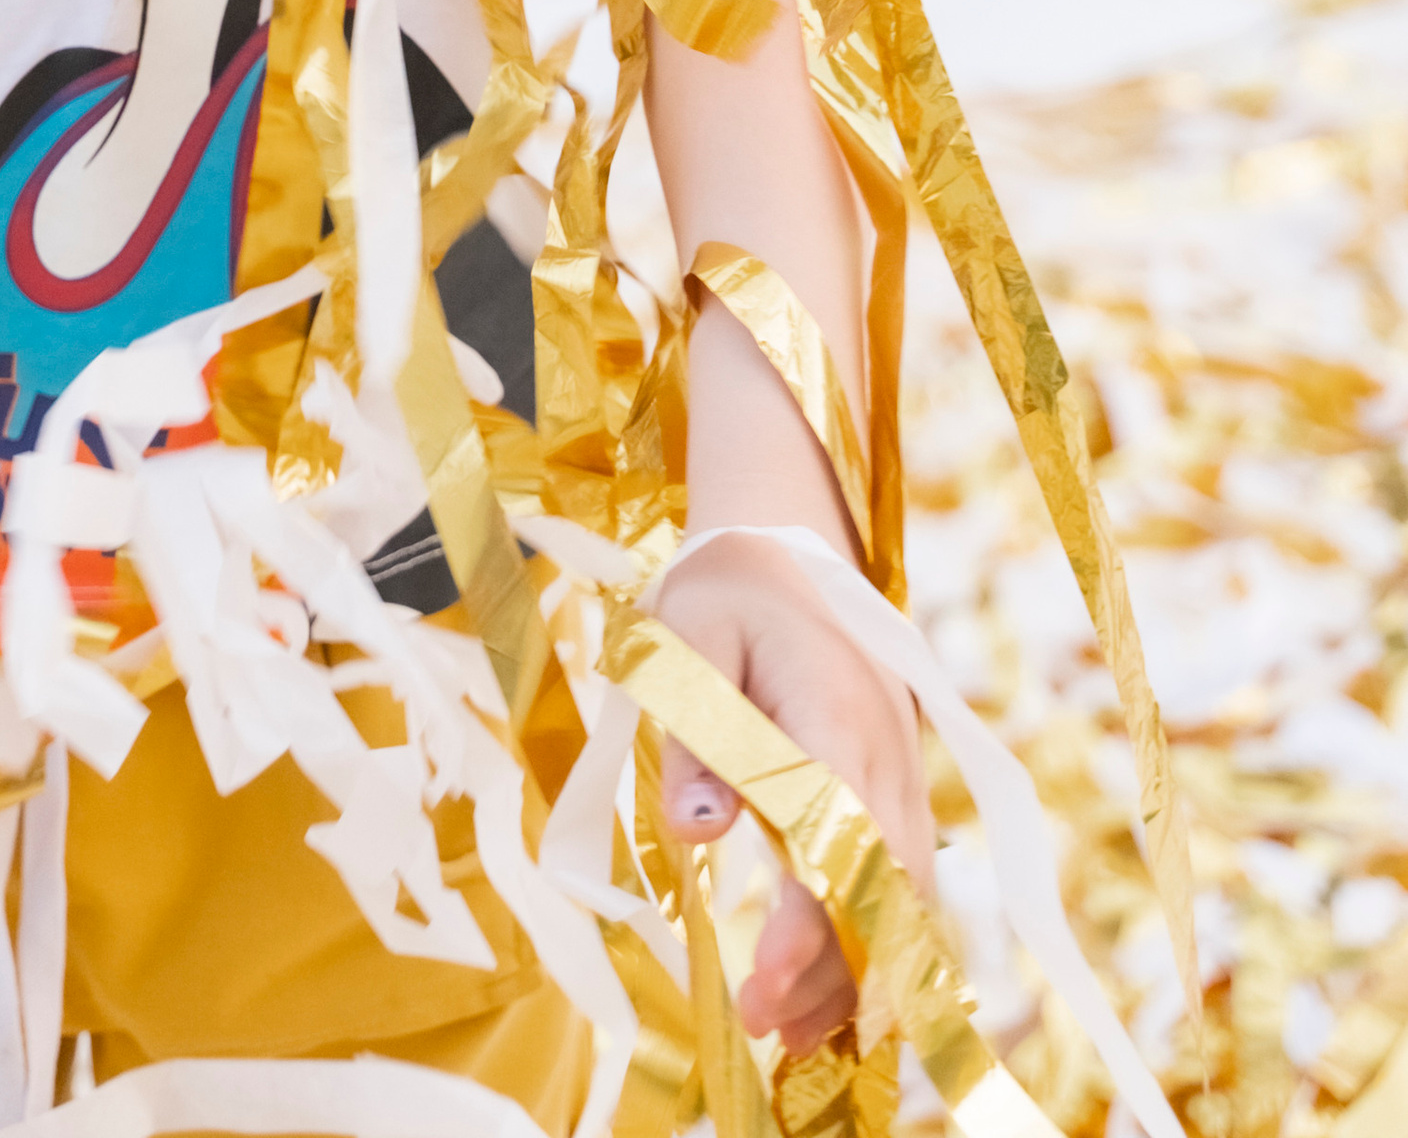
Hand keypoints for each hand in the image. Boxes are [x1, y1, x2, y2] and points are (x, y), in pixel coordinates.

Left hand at [653, 529, 932, 1052]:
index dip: (809, 917)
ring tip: (788, 1036)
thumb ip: (691, 736)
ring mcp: (904, 779)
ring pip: (906, 899)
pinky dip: (878, 949)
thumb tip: (698, 837)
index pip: (838, 831)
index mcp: (833, 709)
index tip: (763, 981)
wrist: (787, 552)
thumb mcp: (681, 639)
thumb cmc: (723, 595)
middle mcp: (887, 755)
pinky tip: (832, 1007)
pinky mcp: (898, 798)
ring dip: (857, 972)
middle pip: (881, 884)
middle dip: (829, 965)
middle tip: (759, 1023)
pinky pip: (905, 888)